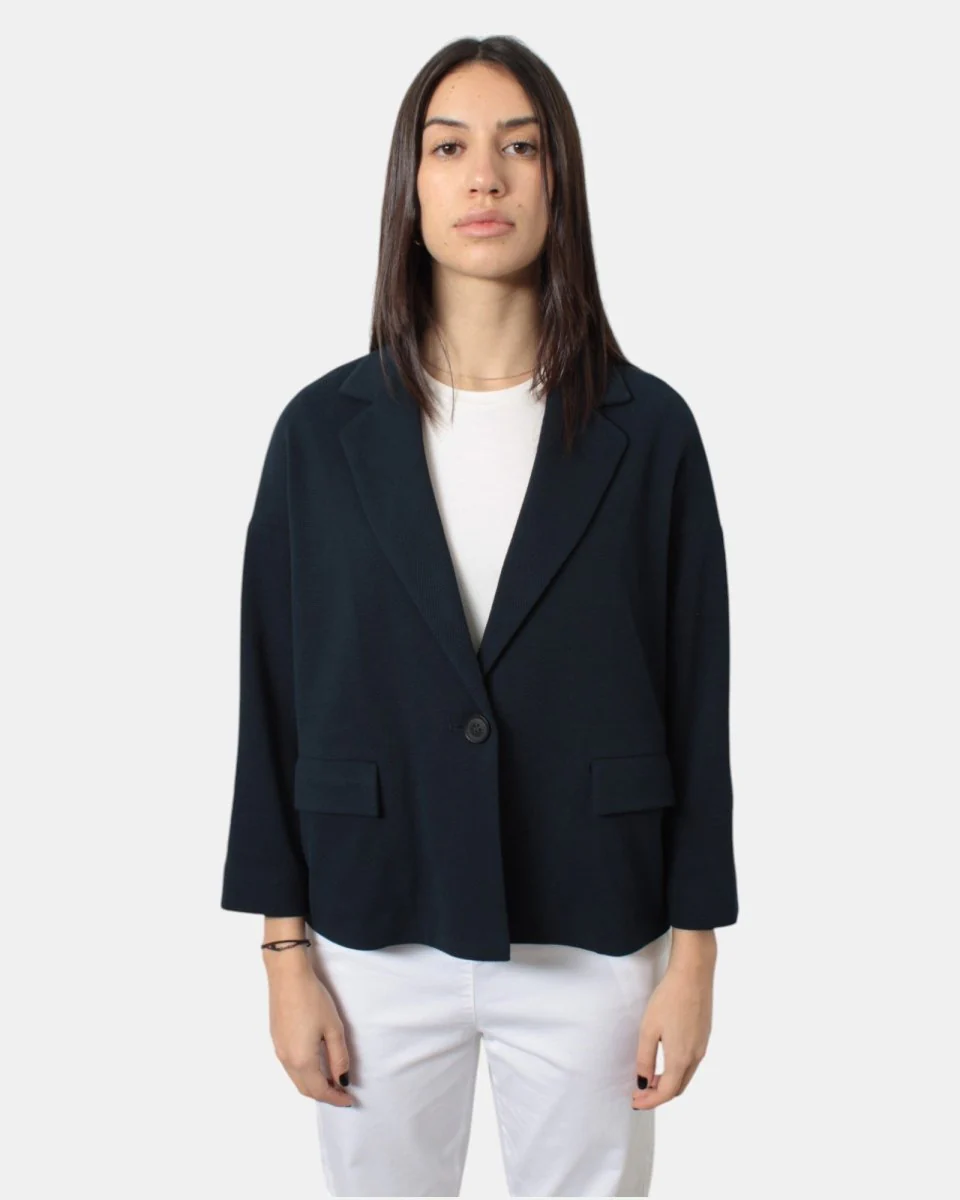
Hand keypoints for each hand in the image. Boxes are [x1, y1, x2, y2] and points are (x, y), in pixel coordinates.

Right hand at [264, 951, 353, 1106]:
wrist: (287, 976)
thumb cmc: (313, 1000)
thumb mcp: (333, 1028)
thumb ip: (339, 1057)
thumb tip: (342, 1080)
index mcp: (302, 1060)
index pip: (320, 1090)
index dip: (335, 1098)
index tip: (349, 1100)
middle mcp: (287, 1060)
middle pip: (305, 1089)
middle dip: (324, 1095)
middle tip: (342, 1092)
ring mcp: (279, 1050)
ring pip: (296, 1079)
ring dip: (313, 1085)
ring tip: (332, 1079)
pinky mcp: (276, 1040)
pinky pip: (290, 1067)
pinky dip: (304, 1073)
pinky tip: (316, 1064)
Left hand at [631, 947, 714, 1108]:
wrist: (693, 975)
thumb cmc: (668, 999)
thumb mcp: (649, 1029)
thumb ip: (645, 1059)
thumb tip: (644, 1083)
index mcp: (681, 1058)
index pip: (666, 1092)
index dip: (650, 1101)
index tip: (634, 1102)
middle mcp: (695, 1056)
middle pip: (678, 1088)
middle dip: (658, 1095)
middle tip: (639, 1093)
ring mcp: (702, 1046)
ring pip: (685, 1076)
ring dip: (668, 1083)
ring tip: (649, 1079)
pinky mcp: (704, 1035)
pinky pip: (690, 1063)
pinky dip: (677, 1070)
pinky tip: (664, 1062)